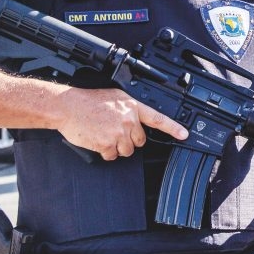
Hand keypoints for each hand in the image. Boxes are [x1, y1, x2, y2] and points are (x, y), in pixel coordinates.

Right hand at [57, 87, 187, 160]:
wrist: (69, 106)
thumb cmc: (89, 101)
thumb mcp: (115, 97)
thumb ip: (129, 109)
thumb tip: (136, 119)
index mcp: (132, 107)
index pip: (158, 119)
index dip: (173, 128)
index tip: (184, 134)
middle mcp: (128, 120)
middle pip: (140, 141)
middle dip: (130, 139)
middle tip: (115, 131)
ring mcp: (118, 133)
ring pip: (127, 151)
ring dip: (117, 147)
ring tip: (104, 134)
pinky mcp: (106, 144)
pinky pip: (112, 156)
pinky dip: (105, 152)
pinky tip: (98, 140)